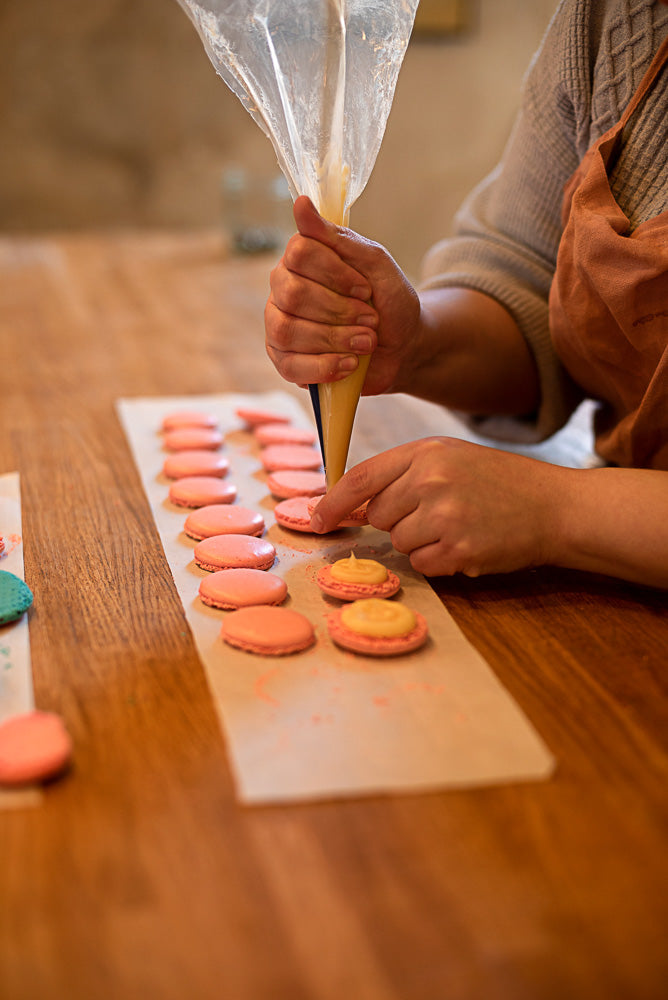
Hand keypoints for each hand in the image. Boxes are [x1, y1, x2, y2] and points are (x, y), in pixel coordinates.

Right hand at [265, 196, 420, 394]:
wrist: (405, 346)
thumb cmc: (389, 301)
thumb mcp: (376, 263)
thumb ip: (339, 238)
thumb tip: (301, 204)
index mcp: (302, 260)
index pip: (298, 253)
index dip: (335, 273)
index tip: (364, 288)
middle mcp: (283, 289)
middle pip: (292, 294)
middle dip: (339, 311)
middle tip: (370, 318)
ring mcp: (279, 326)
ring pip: (286, 331)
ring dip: (335, 338)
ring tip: (366, 343)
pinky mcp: (285, 361)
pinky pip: (289, 366)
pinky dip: (325, 366)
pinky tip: (349, 364)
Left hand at [310, 438, 563, 576]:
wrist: (554, 506)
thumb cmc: (500, 482)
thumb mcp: (451, 459)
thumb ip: (403, 475)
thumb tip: (352, 505)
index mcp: (426, 452)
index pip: (361, 477)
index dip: (333, 502)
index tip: (317, 519)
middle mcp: (430, 480)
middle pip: (377, 515)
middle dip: (397, 520)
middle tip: (437, 513)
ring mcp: (444, 515)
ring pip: (398, 542)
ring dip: (420, 542)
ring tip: (457, 526)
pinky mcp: (458, 548)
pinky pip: (421, 564)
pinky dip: (438, 561)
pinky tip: (466, 544)